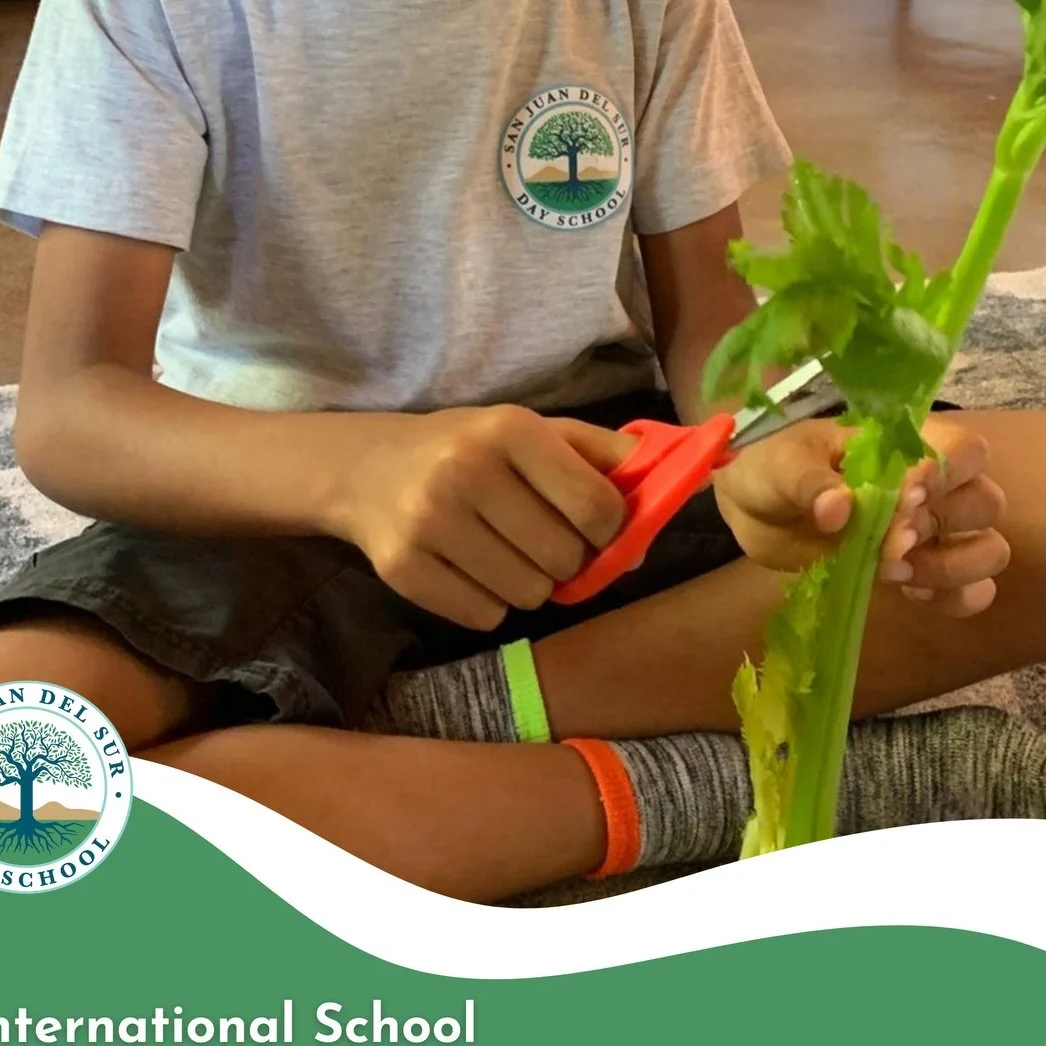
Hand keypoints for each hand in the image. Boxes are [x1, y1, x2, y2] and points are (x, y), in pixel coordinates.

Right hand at [332, 406, 634, 629]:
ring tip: (505, 554)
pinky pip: (485, 617)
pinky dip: (490, 604)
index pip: (597, 507)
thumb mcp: (534, 432)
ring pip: (529, 594)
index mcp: (510, 429)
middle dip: (568, 560)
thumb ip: (604, 455)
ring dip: (531, 585)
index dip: (611, 530)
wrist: (365, 468)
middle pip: (565, 558)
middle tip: (544, 542)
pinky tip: (471, 570)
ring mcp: (431, 522)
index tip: (596, 528)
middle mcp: (467, 470)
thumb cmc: (470, 449)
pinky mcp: (403, 570)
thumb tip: (679, 479)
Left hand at [713, 413, 1009, 615]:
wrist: (754, 510)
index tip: (905, 498)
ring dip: (952, 567)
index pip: (963, 448)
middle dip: (943, 526)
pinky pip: (973, 591)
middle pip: (986, 502)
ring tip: (894, 569)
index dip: (947, 474)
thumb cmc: (775, 470)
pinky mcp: (923, 573)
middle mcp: (933, 485)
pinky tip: (910, 591)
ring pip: (990, 549)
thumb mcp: (781, 466)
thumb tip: (838, 509)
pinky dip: (955, 598)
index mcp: (904, 444)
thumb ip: (811, 483)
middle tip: (889, 542)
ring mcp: (932, 531)